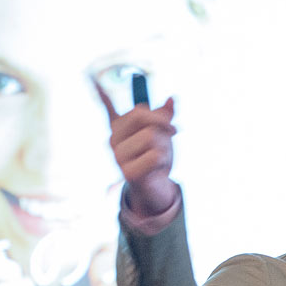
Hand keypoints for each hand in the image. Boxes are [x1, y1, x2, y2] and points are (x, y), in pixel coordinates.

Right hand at [96, 82, 180, 217]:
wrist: (154, 187)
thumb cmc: (156, 156)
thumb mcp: (162, 132)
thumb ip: (164, 116)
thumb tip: (172, 99)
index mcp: (117, 127)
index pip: (138, 111)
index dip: (159, 116)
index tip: (171, 126)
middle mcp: (113, 140)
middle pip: (142, 120)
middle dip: (162, 128)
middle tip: (171, 138)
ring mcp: (118, 156)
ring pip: (150, 137)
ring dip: (164, 147)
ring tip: (160, 158)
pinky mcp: (127, 172)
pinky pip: (155, 156)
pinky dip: (163, 161)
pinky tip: (158, 169)